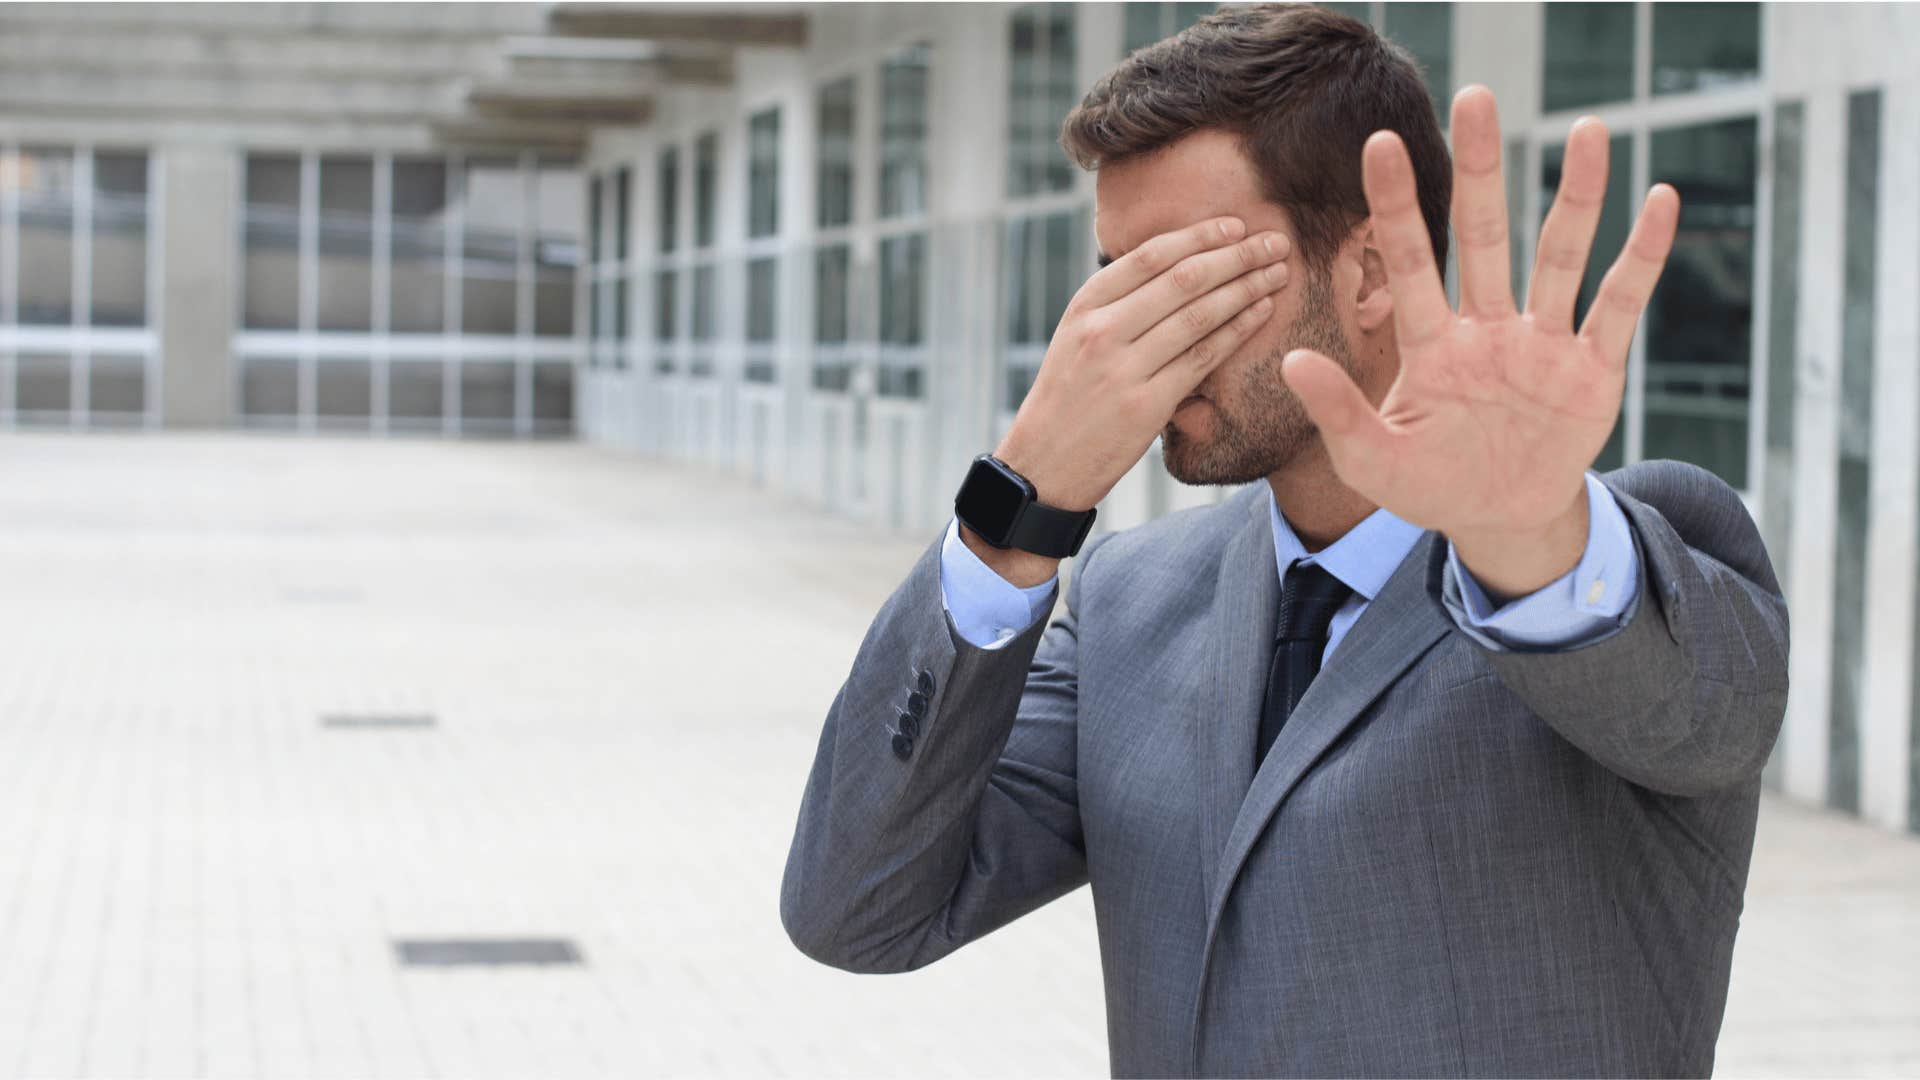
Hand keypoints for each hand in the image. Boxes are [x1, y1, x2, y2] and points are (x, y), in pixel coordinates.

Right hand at [965, 216, 1290, 584]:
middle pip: (1183, 279)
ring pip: (1199, 315)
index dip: (1200, 236)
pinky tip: (1262, 312)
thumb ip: (1117, 303)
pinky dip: (1237, 330)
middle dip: (1236, 256)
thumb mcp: (1076, 337)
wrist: (1043, 464)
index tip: (1236, 226)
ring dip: (1246, 288)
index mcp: (1085, 306)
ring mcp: (1123, 368)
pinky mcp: (1145, 405)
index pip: (1151, 256)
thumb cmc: (1069, 397)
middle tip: (1274, 241)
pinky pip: (1202, 358)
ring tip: (1277, 272)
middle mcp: (1102, 330)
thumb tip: (1175, 264)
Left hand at [1279, 85, 1679, 599]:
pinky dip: (1641, 255)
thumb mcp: (1370, 460)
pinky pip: (1619, 304)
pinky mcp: (1593, 369)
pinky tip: (1659, 200)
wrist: (1498, 521)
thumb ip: (1337, 412)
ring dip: (1576, 194)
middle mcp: (1487, 328)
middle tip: (1475, 96)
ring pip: (1559, 253)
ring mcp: (1543, 343)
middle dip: (1481, 168)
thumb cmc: (1428, 485)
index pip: (1409, 261)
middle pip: (1485, 234)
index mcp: (1431, 345)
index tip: (1378, 144)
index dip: (1396, 204)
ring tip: (1589, 128)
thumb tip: (1292, 360)